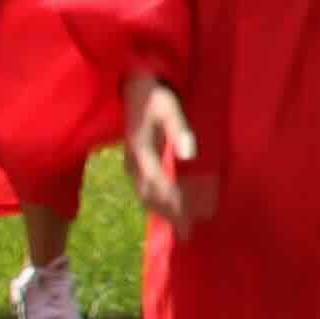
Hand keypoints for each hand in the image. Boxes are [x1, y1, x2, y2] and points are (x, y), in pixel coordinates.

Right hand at [125, 75, 206, 232]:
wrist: (134, 85)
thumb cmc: (155, 96)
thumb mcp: (170, 108)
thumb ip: (179, 130)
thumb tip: (188, 154)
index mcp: (141, 150)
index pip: (158, 184)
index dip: (173, 203)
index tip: (188, 219)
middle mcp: (133, 161)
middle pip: (150, 195)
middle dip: (169, 214)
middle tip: (187, 233)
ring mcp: (131, 162)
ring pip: (145, 194)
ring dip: (162, 211)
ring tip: (180, 228)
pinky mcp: (134, 162)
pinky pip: (144, 187)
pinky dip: (157, 201)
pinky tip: (169, 208)